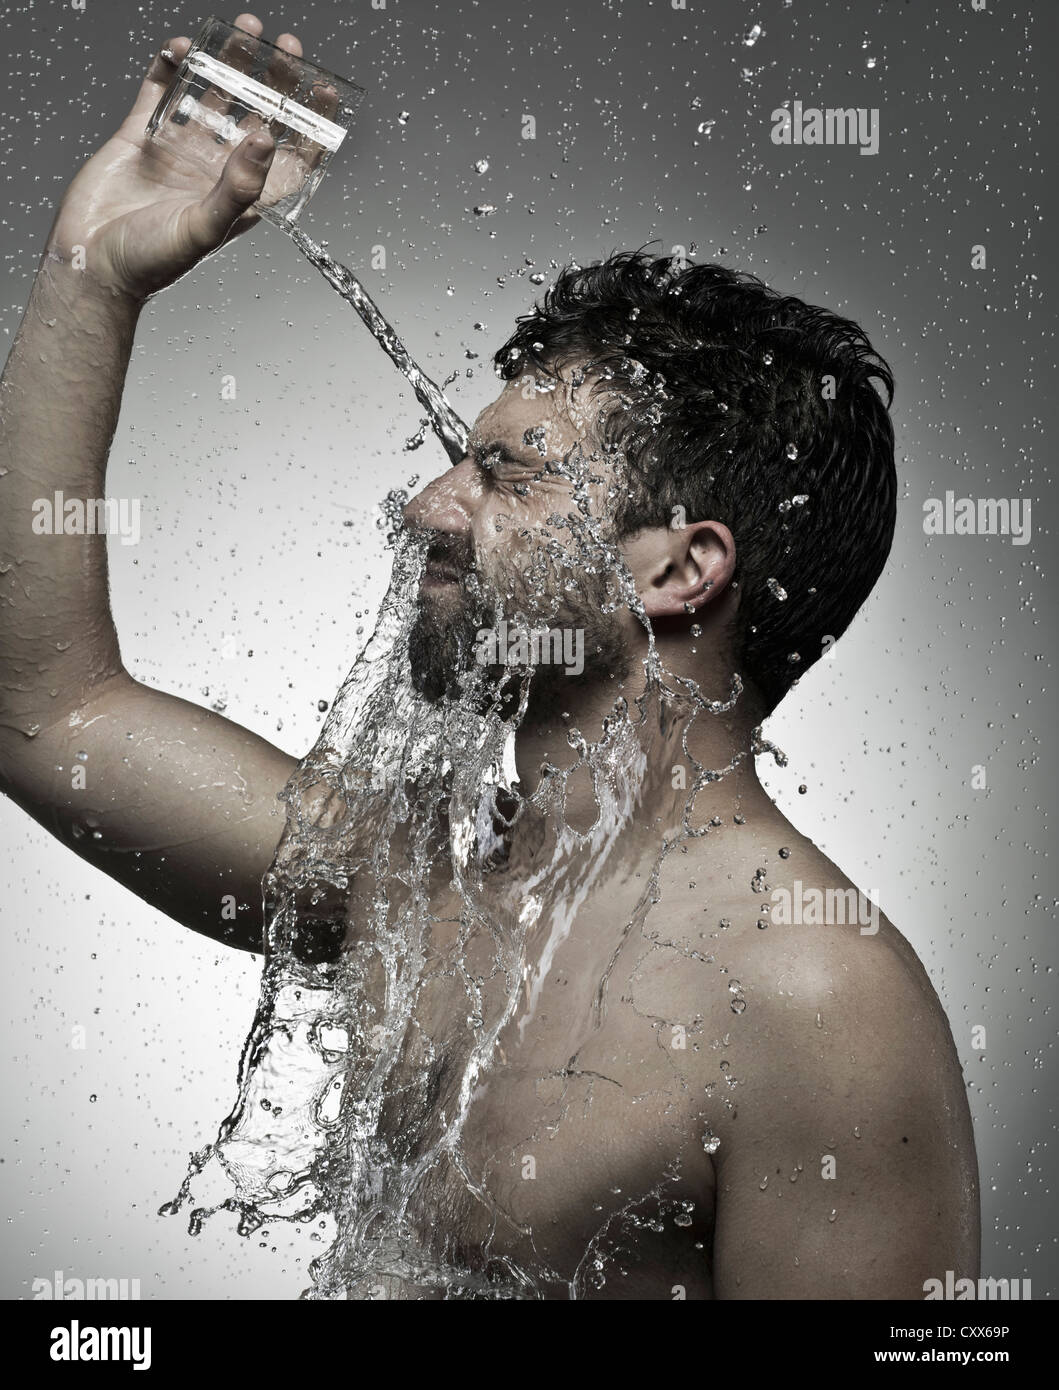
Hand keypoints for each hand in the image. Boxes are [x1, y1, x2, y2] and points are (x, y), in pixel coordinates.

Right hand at [47, 13, 313, 300]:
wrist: (92, 262)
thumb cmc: (151, 262)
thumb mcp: (205, 227)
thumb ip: (240, 186)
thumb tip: (269, 138)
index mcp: (241, 197)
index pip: (288, 156)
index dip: (310, 125)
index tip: (324, 90)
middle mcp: (216, 170)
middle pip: (256, 115)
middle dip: (274, 80)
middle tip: (286, 46)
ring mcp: (181, 149)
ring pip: (213, 95)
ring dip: (229, 63)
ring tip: (244, 30)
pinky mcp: (143, 134)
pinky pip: (162, 90)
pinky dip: (172, 66)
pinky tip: (184, 47)